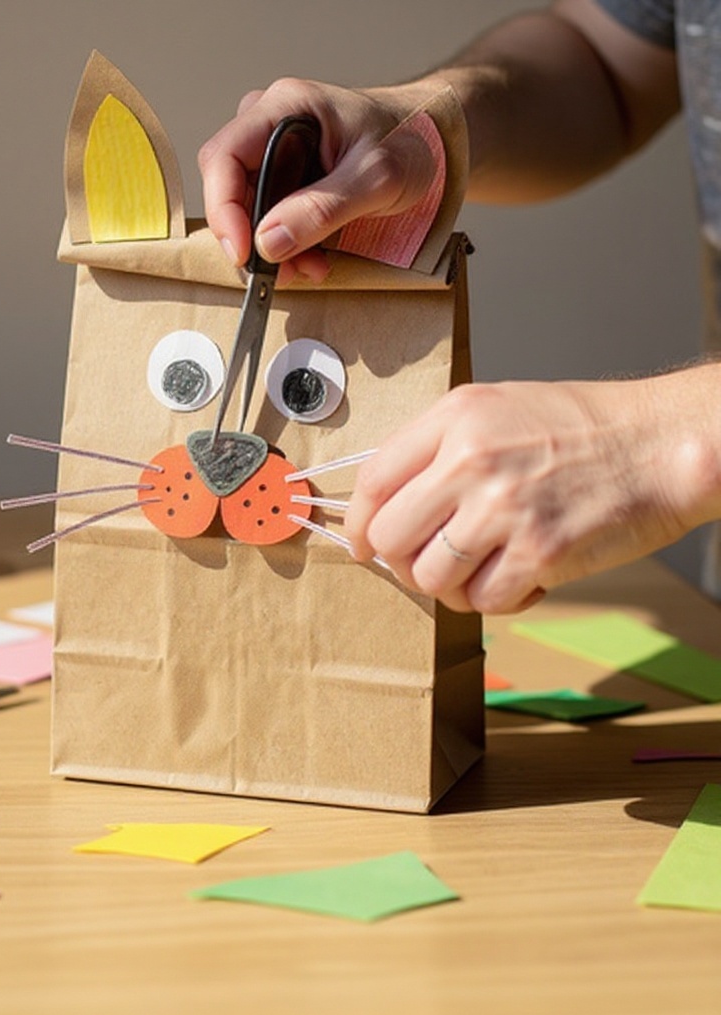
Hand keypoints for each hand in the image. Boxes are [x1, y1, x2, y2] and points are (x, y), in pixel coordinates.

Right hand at [198, 78, 439, 284]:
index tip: (243, 251)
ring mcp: (275, 151)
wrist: (434, 144)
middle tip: (277, 269)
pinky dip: (285, 247)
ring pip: (247, 208)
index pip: (224, 157)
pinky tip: (311, 258)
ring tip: (307, 267)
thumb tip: (269, 240)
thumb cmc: (412, 140)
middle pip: (228, 185)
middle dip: (251, 235)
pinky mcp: (285, 178)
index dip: (223, 208)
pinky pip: (267, 217)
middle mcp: (271, 123)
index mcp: (287, 105)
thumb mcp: (376, 178)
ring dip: (271, 247)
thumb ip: (322, 209)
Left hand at [344, 373, 720, 613]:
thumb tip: (382, 502)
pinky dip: (495, 600)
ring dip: (449, 586)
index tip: (363, 543)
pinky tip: (518, 578)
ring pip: (431, 578)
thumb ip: (434, 445)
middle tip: (427, 562)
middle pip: (391, 536)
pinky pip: (483, 602)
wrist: (662, 444)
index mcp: (455, 418)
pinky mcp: (541, 552)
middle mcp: (472, 460)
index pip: (373, 481)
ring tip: (479, 570)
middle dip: (401, 561)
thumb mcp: (495, 406)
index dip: (359, 523)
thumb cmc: (579, 428)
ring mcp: (505, 508)